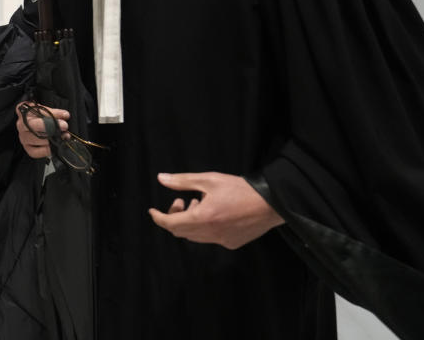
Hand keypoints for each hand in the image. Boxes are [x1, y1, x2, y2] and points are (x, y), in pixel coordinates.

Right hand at [15, 102, 68, 158]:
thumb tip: (65, 115)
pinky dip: (46, 150)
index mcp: (24, 112)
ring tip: (63, 136)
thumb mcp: (45, 110)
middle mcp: (21, 125)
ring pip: (36, 139)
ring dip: (52, 138)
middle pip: (33, 126)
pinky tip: (54, 146)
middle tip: (64, 126)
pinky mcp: (27, 148)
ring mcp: (23, 137)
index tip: (64, 115)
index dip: (51, 114)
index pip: (36, 111)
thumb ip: (55, 113)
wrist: (33, 126)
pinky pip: (35, 152)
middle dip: (52, 126)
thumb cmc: (38, 117)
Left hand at [148, 172, 284, 249]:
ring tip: (198, 204)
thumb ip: (183, 181)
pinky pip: (210, 239)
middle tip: (182, 201)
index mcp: (202, 218)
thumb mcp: (209, 180)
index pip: (170, 224)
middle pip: (180, 232)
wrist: (271, 203)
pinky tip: (214, 214)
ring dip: (189, 222)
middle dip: (174, 217)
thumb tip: (161, 178)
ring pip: (194, 237)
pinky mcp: (232, 243)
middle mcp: (210, 234)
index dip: (158, 218)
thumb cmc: (240, 189)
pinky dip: (204, 228)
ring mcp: (221, 241)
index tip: (152, 211)